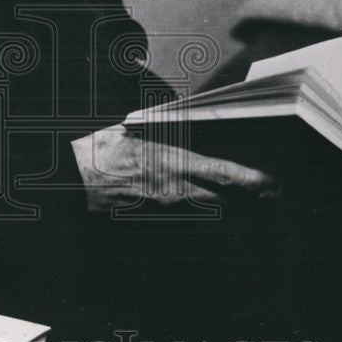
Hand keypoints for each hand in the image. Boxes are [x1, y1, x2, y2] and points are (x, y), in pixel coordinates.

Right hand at [71, 124, 278, 212]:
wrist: (71, 177)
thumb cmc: (102, 147)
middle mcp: (171, 190)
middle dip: (248, 199)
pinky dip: (202, 213)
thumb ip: (169, 127)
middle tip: (270, 194)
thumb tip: (194, 121)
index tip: (270, 182)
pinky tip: (210, 207)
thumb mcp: (137, 128)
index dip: (249, 180)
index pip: (220, 174)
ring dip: (228, 207)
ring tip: (249, 200)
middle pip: (221, 201)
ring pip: (205, 212)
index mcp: (170, 162)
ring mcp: (161, 209)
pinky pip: (184, 218)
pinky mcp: (151, 220)